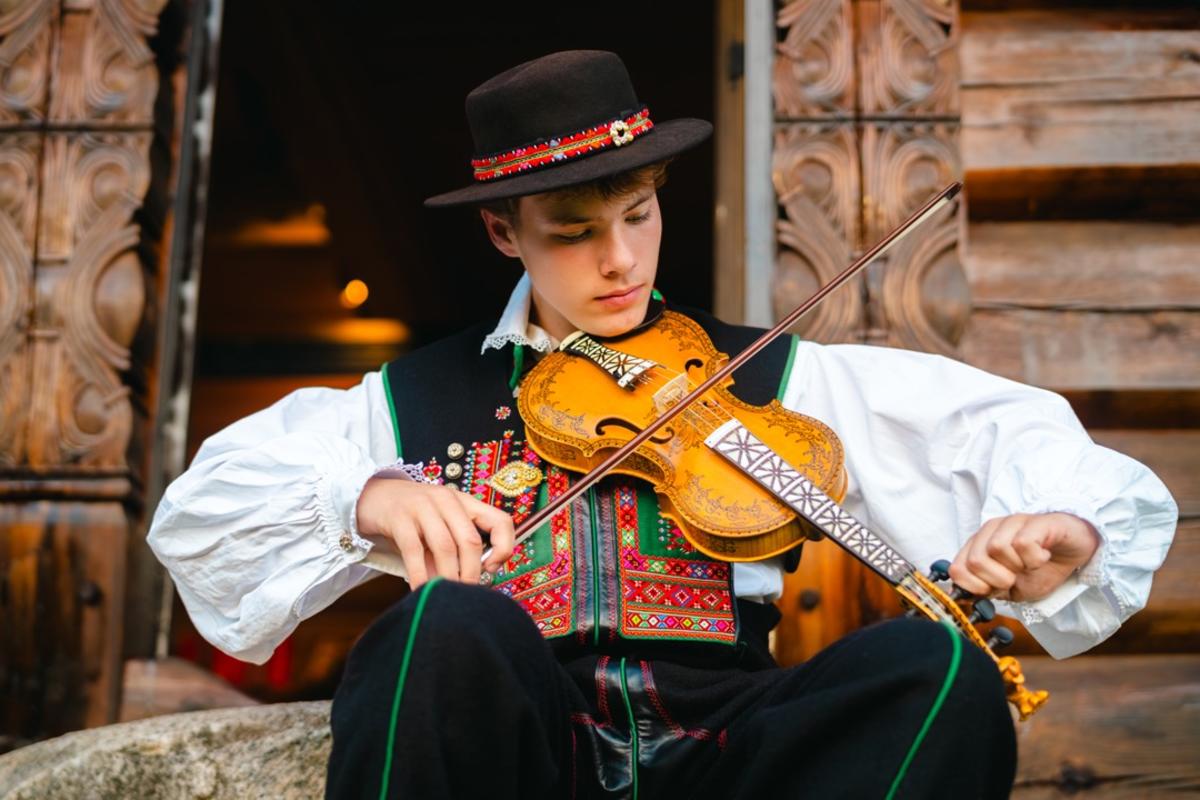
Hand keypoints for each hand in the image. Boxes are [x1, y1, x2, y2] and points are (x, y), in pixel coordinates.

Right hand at [355, 478, 514, 587]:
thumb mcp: (441, 524)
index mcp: (464, 502)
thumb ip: (456, 547)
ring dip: (448, 576)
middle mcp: (447, 500)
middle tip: (466, 594)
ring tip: (447, 594)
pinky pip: (414, 551)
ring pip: (445, 547)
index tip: (492, 569)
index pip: (501, 521)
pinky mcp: (399, 517)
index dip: (504, 547)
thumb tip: (470, 583)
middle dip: (471, 572)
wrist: (372, 496)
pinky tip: (421, 590)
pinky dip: (420, 575)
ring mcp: (422, 506)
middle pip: (470, 540)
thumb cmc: (413, 516)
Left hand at [948, 512, 1100, 602]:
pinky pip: (1023, 543)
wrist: (1075, 553)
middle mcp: (990, 530)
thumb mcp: (1013, 589)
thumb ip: (988, 590)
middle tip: (1017, 576)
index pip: (957, 570)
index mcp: (980, 546)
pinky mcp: (1035, 521)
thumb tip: (963, 597)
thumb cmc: (1042, 569)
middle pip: (976, 560)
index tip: (997, 589)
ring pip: (997, 549)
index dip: (976, 587)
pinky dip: (1035, 559)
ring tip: (1031, 564)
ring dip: (1018, 567)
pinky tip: (1043, 556)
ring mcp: (1011, 522)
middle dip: (998, 579)